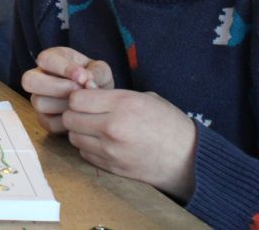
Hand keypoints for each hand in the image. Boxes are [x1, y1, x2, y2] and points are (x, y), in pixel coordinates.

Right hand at [22, 47, 114, 132]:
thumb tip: (85, 80)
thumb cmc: (97, 80)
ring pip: (38, 102)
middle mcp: (38, 77)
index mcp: (51, 59)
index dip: (63, 68)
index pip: (45, 59)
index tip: (83, 77)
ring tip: (82, 104)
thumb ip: (96, 72)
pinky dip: (67, 121)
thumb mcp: (101, 71)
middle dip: (56, 87)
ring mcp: (38, 98)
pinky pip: (48, 123)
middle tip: (78, 91)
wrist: (100, 101)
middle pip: (29, 80)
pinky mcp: (44, 119)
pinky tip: (79, 115)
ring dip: (63, 104)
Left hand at [61, 86, 197, 200]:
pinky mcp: (111, 167)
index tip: (87, 97)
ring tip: (95, 128)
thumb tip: (87, 91)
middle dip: (75, 113)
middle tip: (87, 113)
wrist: (187, 158)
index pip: (77, 98)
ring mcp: (110, 150)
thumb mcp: (144, 98)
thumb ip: (114, 95)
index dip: (79, 96)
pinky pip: (84, 154)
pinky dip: (88, 147)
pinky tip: (103, 142)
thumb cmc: (168, 123)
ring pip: (74, 138)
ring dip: (80, 132)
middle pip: (70, 118)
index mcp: (122, 104)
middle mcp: (112, 127)